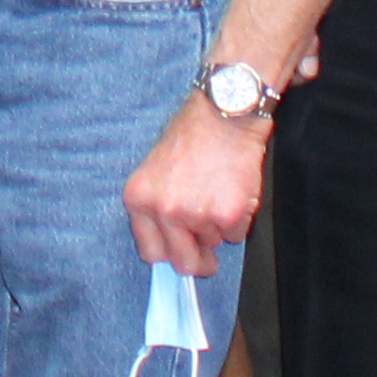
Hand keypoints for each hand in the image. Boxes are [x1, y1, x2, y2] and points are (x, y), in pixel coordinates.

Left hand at [124, 92, 270, 268]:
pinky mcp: (228, 215)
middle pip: (183, 262)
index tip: (179, 254)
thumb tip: (172, 244)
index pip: (150, 252)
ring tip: (218, 193)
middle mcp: (163, 211)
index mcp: (138, 200)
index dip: (169, 254)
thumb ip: (157, 207)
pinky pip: (236, 235)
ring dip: (218, 228)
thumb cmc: (191, 135)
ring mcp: (195, 215)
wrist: (223, 114)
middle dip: (198, 262)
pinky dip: (239, 220)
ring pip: (213, 243)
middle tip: (208, 258)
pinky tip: (233, 192)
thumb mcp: (155, 170)